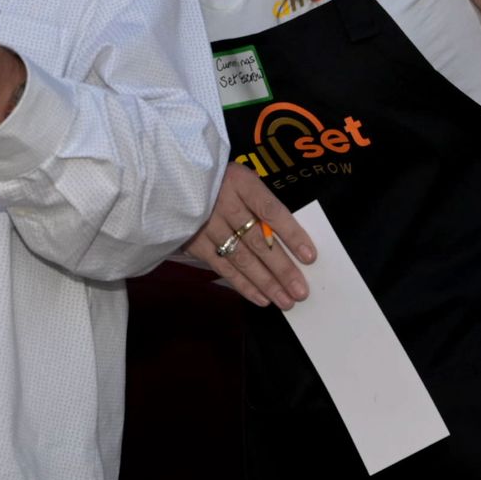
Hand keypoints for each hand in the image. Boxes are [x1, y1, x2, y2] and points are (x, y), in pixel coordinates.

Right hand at [183, 163, 316, 309]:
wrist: (171, 178)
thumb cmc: (217, 180)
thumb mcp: (241, 178)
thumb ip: (259, 202)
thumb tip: (288, 237)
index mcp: (241, 182)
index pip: (271, 210)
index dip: (291, 234)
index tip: (310, 256)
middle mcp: (224, 203)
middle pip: (258, 240)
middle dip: (282, 268)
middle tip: (301, 291)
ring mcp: (207, 224)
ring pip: (242, 258)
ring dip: (266, 282)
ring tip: (286, 301)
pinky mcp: (194, 241)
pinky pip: (223, 267)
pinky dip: (243, 284)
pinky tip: (261, 298)